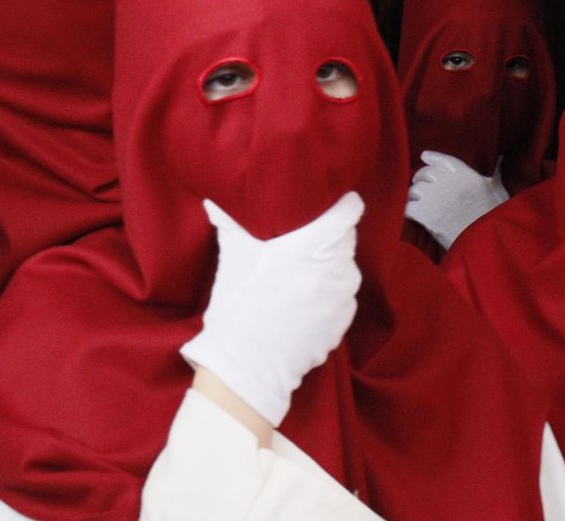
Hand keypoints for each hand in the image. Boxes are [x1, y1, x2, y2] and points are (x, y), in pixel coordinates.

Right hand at [179, 192, 363, 427]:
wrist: (248, 363)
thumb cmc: (240, 303)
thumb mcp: (233, 256)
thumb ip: (230, 222)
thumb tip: (215, 201)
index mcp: (316, 245)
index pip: (349, 211)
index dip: (340, 203)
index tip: (326, 202)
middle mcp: (340, 270)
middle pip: (343, 240)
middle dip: (325, 237)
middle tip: (296, 240)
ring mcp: (345, 300)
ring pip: (342, 270)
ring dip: (325, 268)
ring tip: (294, 274)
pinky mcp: (343, 326)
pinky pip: (339, 299)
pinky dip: (324, 296)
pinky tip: (298, 303)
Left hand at [405, 151, 509, 249]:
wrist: (487, 243)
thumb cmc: (495, 219)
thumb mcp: (499, 193)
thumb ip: (495, 175)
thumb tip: (500, 158)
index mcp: (467, 176)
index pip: (445, 161)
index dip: (433, 158)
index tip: (424, 156)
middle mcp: (448, 183)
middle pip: (426, 173)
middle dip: (421, 177)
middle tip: (420, 183)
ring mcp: (434, 198)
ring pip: (414, 190)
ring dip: (414, 196)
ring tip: (418, 201)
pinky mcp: (424, 214)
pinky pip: (408, 207)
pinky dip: (408, 211)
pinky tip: (410, 214)